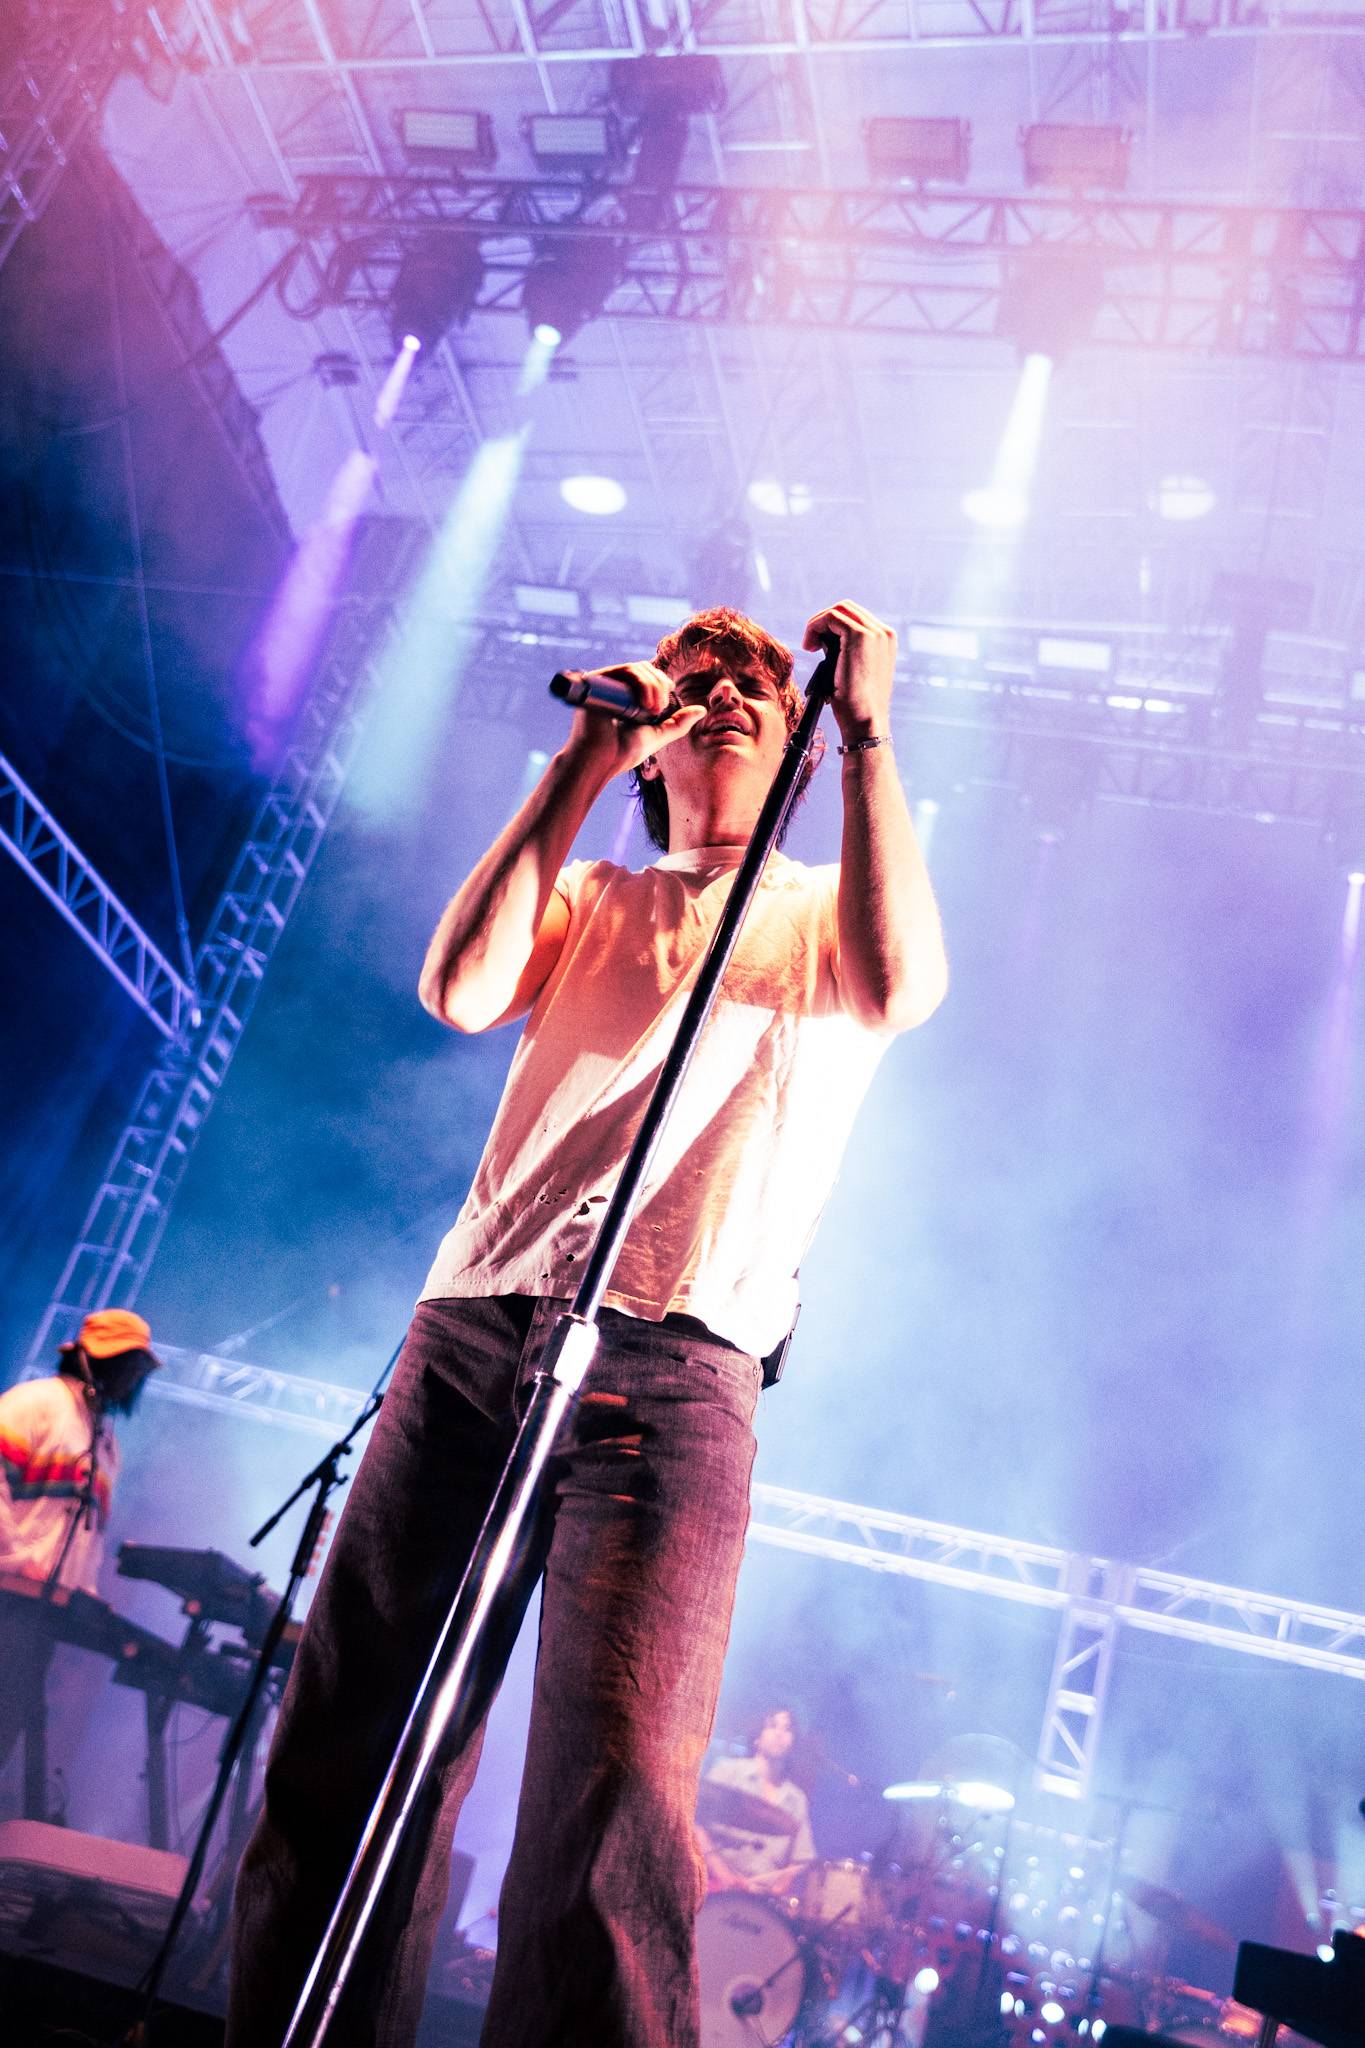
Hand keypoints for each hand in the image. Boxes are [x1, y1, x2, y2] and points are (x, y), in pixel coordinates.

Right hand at [561, 660, 704, 781]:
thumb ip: (678, 723)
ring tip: (652, 710)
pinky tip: (644, 704)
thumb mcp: (658, 736)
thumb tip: (701, 710)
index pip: (650, 677)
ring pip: (638, 668)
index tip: (664, 706)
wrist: (599, 760)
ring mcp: (606, 683)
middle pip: (646, 669)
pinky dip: (641, 683)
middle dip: (660, 686)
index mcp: (628, 697)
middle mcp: (616, 687)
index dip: (662, 684)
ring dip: (652, 687)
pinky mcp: (597, 681)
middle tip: (659, 711)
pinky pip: (625, 670)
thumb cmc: (622, 753)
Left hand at [803, 601, 895, 743]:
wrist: (865, 721)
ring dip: (817, 624)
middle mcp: (884, 632)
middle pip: (846, 608)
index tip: (818, 645)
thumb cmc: (856, 703)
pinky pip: (831, 617)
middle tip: (811, 644)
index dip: (831, 626)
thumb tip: (824, 637)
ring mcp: (874, 633)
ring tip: (809, 646)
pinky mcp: (859, 636)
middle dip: (824, 622)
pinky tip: (809, 647)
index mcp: (886, 640)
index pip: (855, 616)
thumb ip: (846, 649)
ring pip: (838, 610)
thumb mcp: (853, 669)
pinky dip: (815, 627)